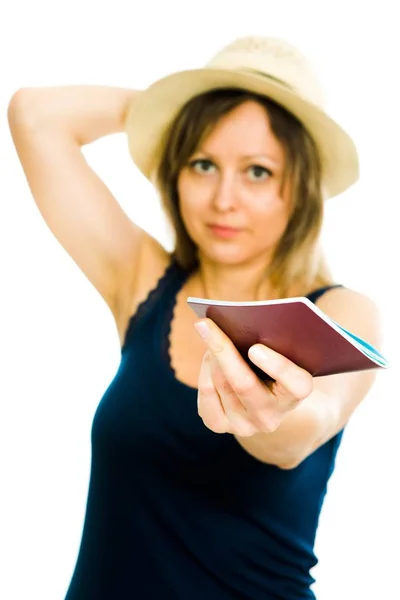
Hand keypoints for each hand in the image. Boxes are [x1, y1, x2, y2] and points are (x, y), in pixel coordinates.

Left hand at [194, 318, 312, 436]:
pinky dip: (205, 369)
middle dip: (223, 351)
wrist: (265, 398)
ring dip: (211, 355)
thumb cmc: (275, 361)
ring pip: (220, 384)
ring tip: (208, 332)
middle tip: (205, 325)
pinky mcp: (220, 425)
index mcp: (296, 395)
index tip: (256, 348)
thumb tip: (236, 323)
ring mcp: (244, 425)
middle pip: (244, 385)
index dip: (277, 367)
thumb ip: (273, 338)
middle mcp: (270, 417)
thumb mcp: (283, 351)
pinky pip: (206, 392)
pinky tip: (209, 355)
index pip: (295, 384)